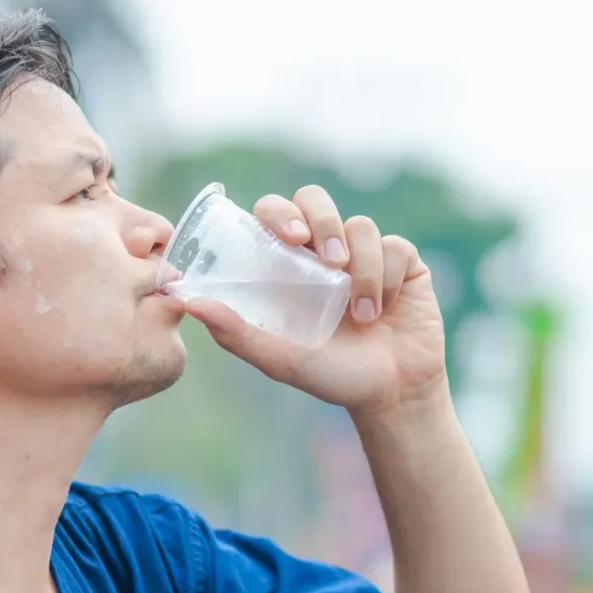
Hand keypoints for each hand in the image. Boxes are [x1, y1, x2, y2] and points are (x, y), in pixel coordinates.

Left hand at [184, 185, 447, 417]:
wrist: (390, 394)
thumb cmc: (332, 376)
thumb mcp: (280, 358)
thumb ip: (237, 333)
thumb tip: (188, 302)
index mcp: (290, 264)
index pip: (275, 213)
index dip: (278, 212)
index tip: (290, 238)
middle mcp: (325, 251)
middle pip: (315, 198)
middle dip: (322, 220)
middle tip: (329, 258)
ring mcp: (365, 253)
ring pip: (361, 226)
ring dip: (362, 269)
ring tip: (362, 314)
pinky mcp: (403, 262)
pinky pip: (395, 247)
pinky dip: (387, 279)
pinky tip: (384, 310)